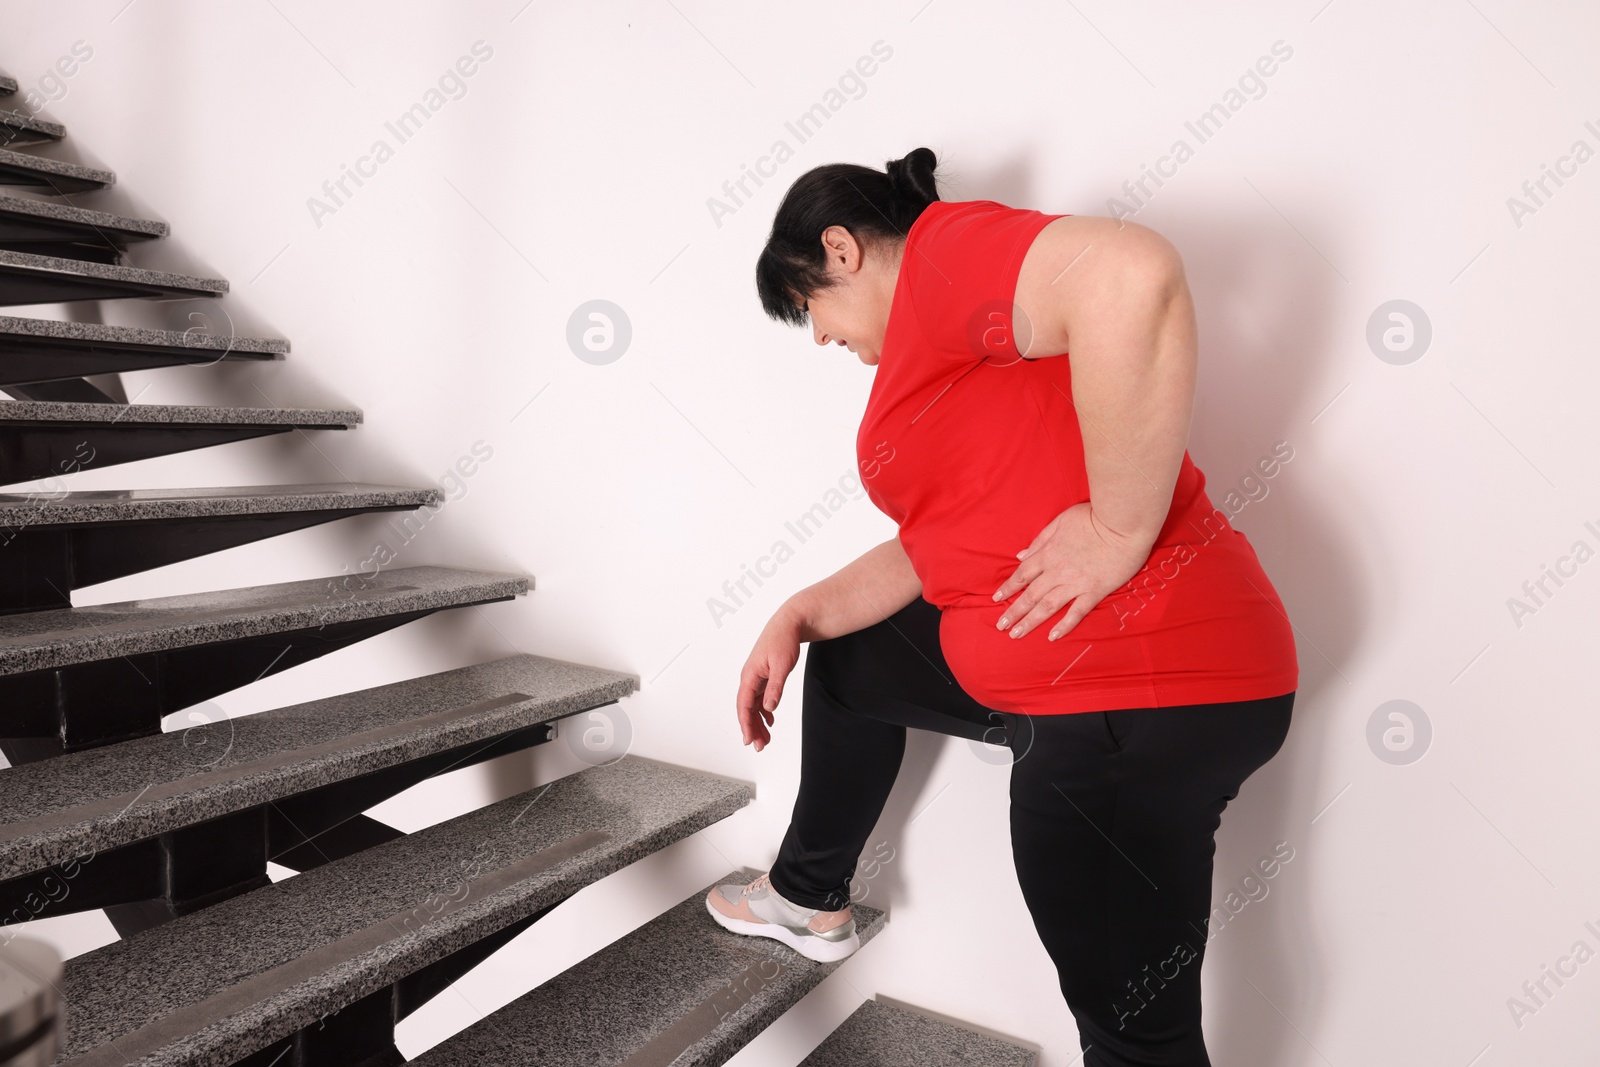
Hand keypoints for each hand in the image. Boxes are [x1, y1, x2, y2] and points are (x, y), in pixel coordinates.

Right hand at [735, 605, 803, 751]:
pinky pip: (760, 698)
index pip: (743, 705)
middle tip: (759, 746)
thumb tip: (769, 708)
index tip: (748, 740)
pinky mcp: (764, 676)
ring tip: (765, 739)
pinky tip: (770, 720)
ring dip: (758, 722)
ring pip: (753, 705)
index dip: (745, 724)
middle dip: (751, 728)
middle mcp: (750, 678)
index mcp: (750, 675)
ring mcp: (756, 677)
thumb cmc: (784, 640)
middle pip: (746, 708)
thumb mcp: (782, 665)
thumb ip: (775, 688)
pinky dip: (764, 711)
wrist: (789, 623)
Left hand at [991, 502, 1152, 639]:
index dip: (1008, 587)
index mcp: (1048, 553)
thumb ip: (1040, 539)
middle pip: (1030, 594)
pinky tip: (1052, 636)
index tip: (996, 599)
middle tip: (1000, 626)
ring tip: (1016, 635)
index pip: (1022, 574)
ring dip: (1030, 622)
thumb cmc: (1094, 516)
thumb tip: (1021, 555)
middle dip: (1013, 612)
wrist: (1123, 523)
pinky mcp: (1095, 591)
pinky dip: (1064, 625)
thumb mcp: (1061, 521)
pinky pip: (1076, 612)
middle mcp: (1057, 571)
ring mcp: (1076, 583)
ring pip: (1047, 606)